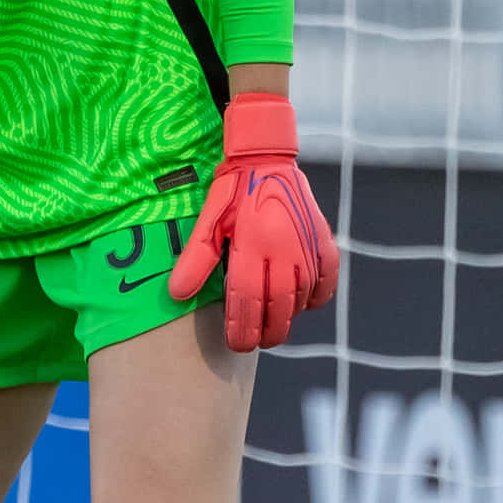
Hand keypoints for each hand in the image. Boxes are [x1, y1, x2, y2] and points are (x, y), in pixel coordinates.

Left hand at [168, 92, 339, 351]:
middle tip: (255, 344)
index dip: (242, 329)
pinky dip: (315, 298)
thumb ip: (196, 258)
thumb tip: (176, 294)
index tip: (236, 346)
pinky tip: (301, 305)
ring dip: (287, 318)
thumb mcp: (209, 220)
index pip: (248, 301)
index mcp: (253, 245)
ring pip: (301, 299)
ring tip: (273, 328)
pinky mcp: (325, 243)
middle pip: (278, 308)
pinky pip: (325, 282)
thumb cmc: (233, 190)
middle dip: (266, 332)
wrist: (266, 157)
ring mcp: (308, 248)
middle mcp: (285, 250)